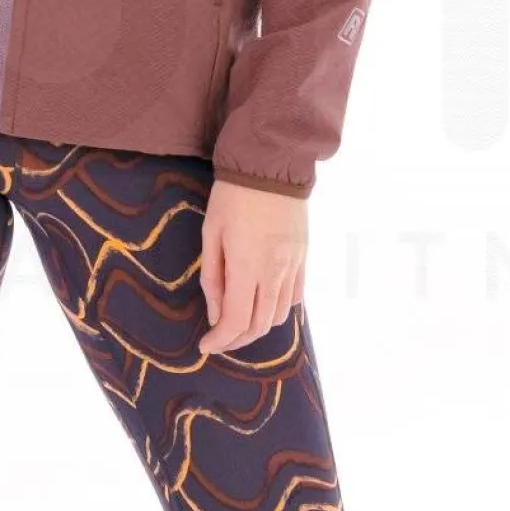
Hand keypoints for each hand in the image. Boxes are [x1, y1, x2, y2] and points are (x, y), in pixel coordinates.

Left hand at [198, 178, 307, 353]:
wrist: (273, 165)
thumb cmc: (233, 196)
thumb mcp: (211, 234)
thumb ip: (213, 278)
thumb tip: (216, 315)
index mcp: (248, 266)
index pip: (237, 321)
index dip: (220, 340)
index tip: (205, 346)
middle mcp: (275, 272)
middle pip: (260, 325)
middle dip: (237, 339)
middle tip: (218, 339)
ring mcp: (294, 266)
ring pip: (280, 316)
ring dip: (258, 327)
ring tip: (238, 322)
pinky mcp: (304, 258)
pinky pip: (295, 297)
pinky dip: (277, 309)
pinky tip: (262, 302)